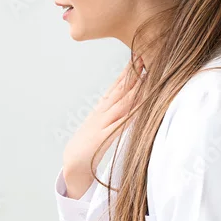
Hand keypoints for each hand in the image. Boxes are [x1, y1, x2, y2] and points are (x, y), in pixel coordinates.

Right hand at [62, 58, 143, 197]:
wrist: (73, 164)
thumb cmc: (88, 147)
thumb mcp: (100, 126)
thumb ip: (112, 115)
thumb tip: (126, 104)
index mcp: (101, 110)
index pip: (116, 86)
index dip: (127, 71)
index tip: (138, 56)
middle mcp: (102, 113)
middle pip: (120, 89)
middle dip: (133, 73)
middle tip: (145, 55)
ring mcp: (103, 124)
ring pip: (122, 103)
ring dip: (135, 88)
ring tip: (147, 74)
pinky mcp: (104, 138)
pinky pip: (121, 124)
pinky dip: (132, 113)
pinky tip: (141, 105)